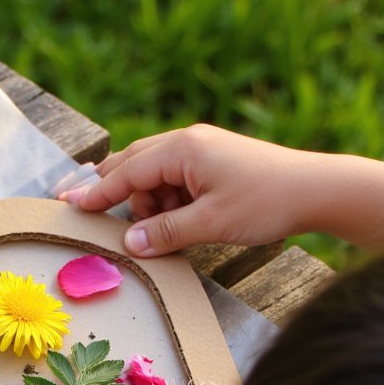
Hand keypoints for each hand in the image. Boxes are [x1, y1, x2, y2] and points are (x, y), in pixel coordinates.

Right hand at [58, 123, 314, 254]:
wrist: (316, 190)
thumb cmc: (266, 201)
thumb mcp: (210, 223)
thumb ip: (164, 232)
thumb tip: (128, 242)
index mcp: (183, 149)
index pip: (126, 171)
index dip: (95, 191)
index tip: (67, 204)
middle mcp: (188, 142)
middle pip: (134, 165)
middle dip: (109, 188)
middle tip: (76, 204)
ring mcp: (201, 151)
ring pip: (154, 177)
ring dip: (148, 204)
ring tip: (163, 232)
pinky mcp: (213, 164)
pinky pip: (175, 182)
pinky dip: (168, 203)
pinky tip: (178, 224)